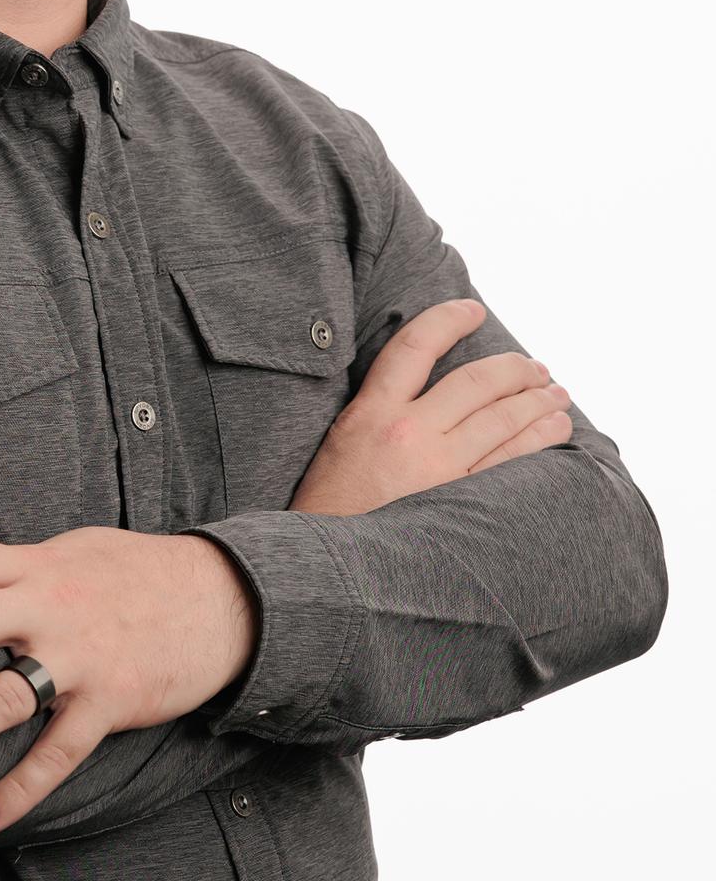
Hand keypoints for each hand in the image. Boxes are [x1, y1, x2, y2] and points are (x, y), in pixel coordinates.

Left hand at [0, 525, 257, 835]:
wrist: (227, 598)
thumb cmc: (136, 572)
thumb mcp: (71, 552)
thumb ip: (14, 570)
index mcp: (32, 567)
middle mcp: (49, 607)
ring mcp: (80, 657)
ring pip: (3, 698)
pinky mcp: (111, 702)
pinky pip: (57, 754)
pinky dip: (18, 789)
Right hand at [289, 296, 573, 515]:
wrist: (323, 571)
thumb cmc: (330, 507)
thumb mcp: (340, 443)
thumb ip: (378, 411)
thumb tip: (423, 383)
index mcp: (370, 413)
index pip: (414, 346)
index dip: (447, 319)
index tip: (471, 309)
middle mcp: (407, 434)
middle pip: (476, 382)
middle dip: (515, 369)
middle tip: (536, 368)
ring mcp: (438, 471)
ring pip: (503, 420)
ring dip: (538, 402)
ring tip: (557, 395)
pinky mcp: (459, 505)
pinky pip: (511, 463)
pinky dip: (539, 440)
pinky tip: (555, 430)